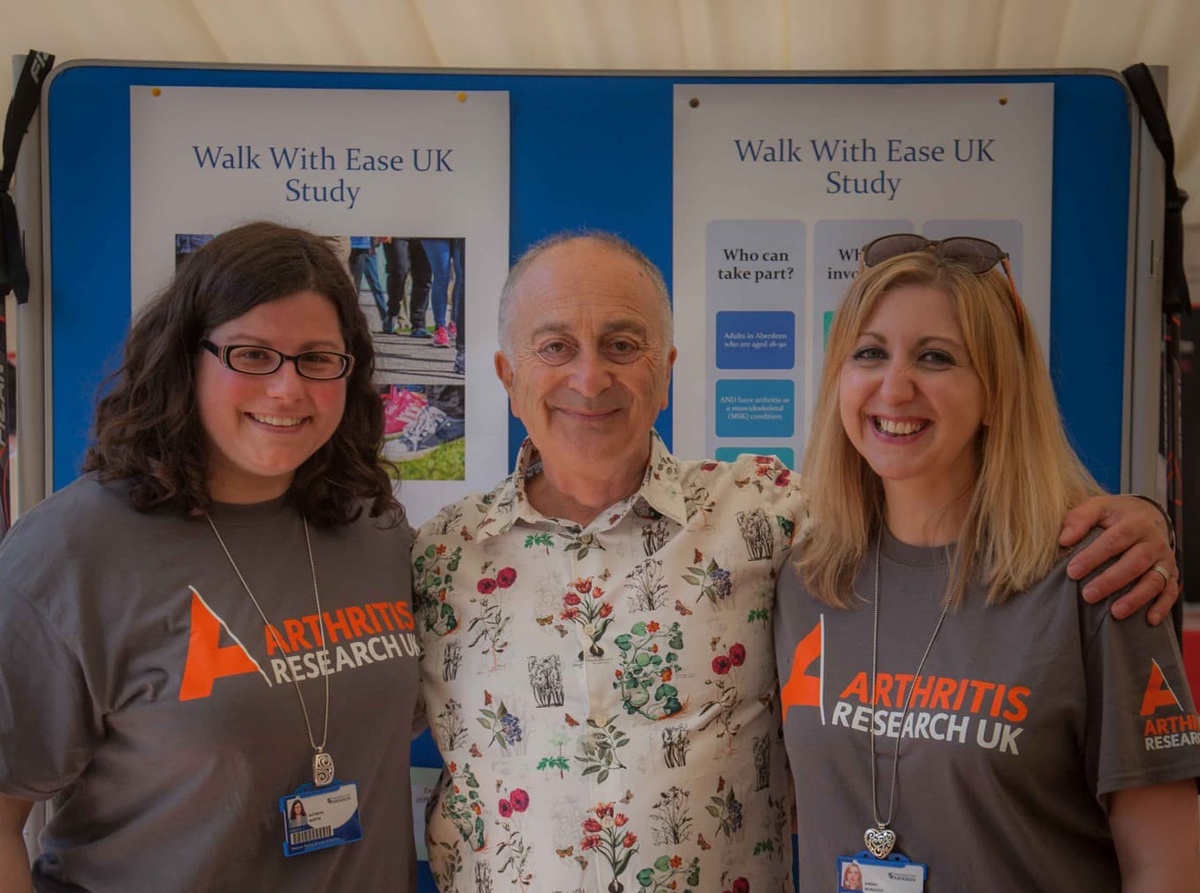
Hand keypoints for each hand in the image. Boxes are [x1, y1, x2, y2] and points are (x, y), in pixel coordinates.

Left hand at [1059, 495, 1177, 623]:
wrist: (1147, 515)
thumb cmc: (1114, 515)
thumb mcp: (1097, 507)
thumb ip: (1079, 519)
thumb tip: (1064, 540)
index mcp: (1134, 523)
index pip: (1114, 540)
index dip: (1093, 556)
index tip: (1072, 572)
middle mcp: (1153, 542)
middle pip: (1135, 563)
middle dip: (1111, 581)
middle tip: (1088, 595)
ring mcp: (1164, 559)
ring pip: (1154, 580)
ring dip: (1136, 598)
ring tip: (1115, 612)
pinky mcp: (1171, 573)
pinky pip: (1170, 591)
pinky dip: (1162, 606)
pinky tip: (1148, 620)